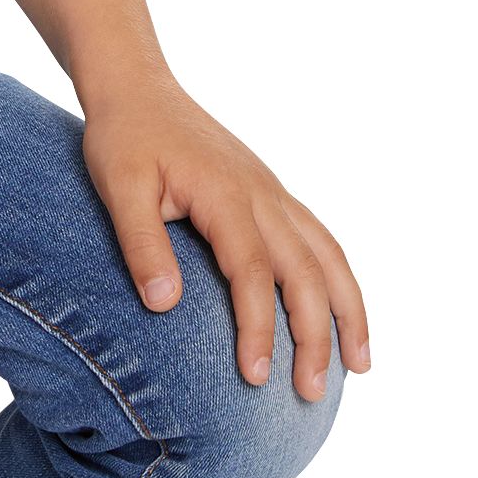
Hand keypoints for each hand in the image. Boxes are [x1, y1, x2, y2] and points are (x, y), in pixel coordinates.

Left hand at [80, 70, 370, 396]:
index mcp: (225, 193)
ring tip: (360, 365)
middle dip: (315, 335)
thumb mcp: (118, 185)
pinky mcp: (271, 192)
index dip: (257, 328)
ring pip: (327, 254)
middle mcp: (261, 194)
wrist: (136, 86)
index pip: (251, 272)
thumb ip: (141, 241)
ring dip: (346, 310)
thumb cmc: (124, 136)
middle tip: (310, 392)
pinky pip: (319, 238)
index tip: (254, 377)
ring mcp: (271, 191)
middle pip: (304, 271)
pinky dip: (337, 278)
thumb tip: (163, 304)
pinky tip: (338, 310)